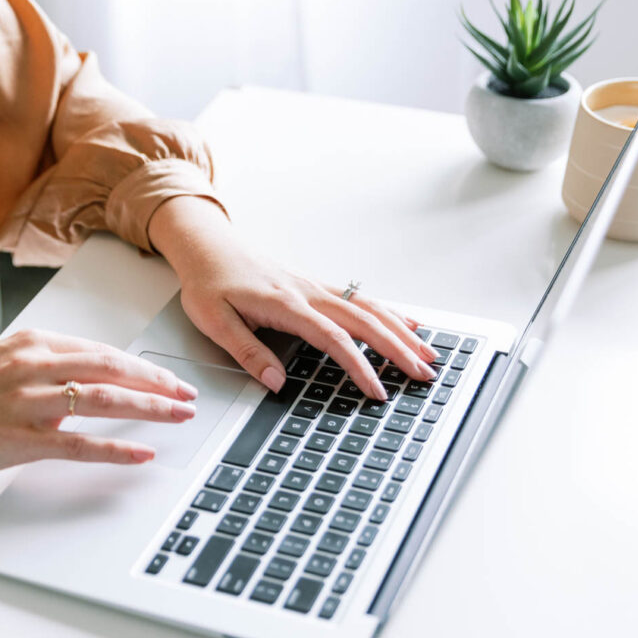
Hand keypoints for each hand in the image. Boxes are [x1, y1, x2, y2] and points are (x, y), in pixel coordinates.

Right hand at [0, 330, 198, 496]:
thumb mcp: (8, 362)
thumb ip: (53, 365)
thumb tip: (99, 378)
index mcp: (35, 343)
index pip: (104, 351)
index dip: (144, 367)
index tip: (171, 379)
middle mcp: (34, 365)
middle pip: (112, 369)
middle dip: (157, 383)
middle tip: (188, 396)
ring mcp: (27, 402)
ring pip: (103, 400)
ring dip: (148, 409)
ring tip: (178, 417)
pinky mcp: (19, 439)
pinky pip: (78, 444)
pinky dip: (115, 449)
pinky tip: (141, 453)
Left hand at [147, 197, 438, 398]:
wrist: (208, 246)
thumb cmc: (209, 282)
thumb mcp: (214, 321)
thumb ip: (246, 351)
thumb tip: (276, 381)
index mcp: (286, 304)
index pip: (333, 339)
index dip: (359, 366)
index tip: (377, 390)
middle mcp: (308, 293)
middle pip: (364, 322)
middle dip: (397, 349)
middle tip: (424, 374)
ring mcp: (316, 287)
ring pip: (369, 308)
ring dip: (401, 331)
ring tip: (429, 352)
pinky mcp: (316, 286)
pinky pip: (360, 299)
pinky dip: (389, 312)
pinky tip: (408, 323)